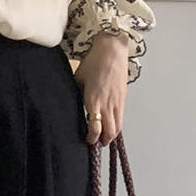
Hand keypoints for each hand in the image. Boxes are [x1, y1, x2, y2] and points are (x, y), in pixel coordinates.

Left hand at [74, 31, 129, 145]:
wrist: (112, 51)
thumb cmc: (93, 62)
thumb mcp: (78, 78)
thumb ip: (78, 94)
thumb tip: (73, 103)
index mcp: (93, 100)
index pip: (95, 127)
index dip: (92, 138)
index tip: (88, 140)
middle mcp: (107, 104)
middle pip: (109, 131)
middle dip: (104, 141)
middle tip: (97, 144)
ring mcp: (117, 101)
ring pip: (118, 126)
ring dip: (112, 135)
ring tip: (105, 138)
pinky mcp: (123, 98)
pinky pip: (121, 117)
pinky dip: (117, 125)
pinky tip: (111, 125)